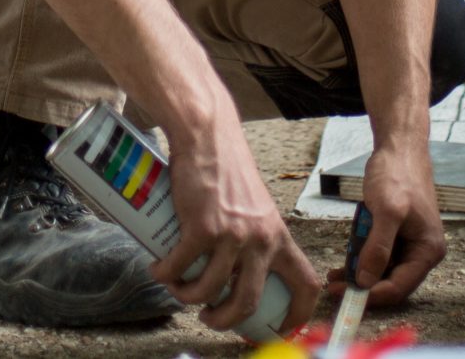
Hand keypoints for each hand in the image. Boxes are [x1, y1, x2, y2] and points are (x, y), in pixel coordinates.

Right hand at [149, 102, 321, 333]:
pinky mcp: (201, 227)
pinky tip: (159, 271)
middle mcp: (260, 239)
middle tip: (209, 317)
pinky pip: (180, 267)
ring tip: (178, 288)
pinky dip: (165, 275)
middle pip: (249, 302)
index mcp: (279, 235)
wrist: (207, 136)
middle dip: (225, 320)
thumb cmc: (227, 168)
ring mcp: (231, 235)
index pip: (305, 284)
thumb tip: (238, 271)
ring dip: (188, 298)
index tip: (279, 328)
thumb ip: (253, 235)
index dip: (297, 315)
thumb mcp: (255, 207)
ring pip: (209, 290)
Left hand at [325, 138, 443, 307]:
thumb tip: (365, 281)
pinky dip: (362, 259)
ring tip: (334, 276)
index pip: (400, 287)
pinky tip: (344, 262)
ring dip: (360, 275)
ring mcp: (410, 243)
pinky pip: (380, 255)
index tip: (345, 296)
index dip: (372, 295)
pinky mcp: (397, 234)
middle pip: (392, 282)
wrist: (398, 148)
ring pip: (383, 270)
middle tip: (334, 287)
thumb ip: (377, 247)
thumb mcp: (386, 210)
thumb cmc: (397, 174)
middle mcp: (422, 251)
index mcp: (428, 250)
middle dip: (364, 287)